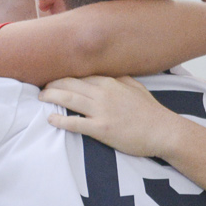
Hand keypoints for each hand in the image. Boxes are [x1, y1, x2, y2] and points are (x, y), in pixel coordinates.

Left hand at [40, 76, 185, 157]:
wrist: (164, 131)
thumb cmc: (151, 111)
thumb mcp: (136, 87)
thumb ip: (120, 79)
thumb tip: (109, 75)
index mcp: (111, 82)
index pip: (80, 75)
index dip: (64, 76)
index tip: (54, 79)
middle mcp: (104, 93)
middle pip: (70, 84)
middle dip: (52, 84)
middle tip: (41, 88)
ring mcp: (102, 110)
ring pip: (69, 99)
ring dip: (51, 97)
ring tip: (41, 98)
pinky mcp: (102, 129)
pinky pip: (75, 123)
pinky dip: (61, 120)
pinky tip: (51, 119)